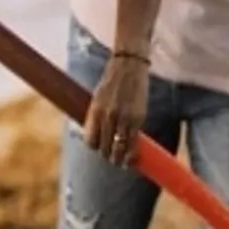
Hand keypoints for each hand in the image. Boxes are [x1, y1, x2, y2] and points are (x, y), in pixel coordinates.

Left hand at [84, 50, 149, 164]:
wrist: (128, 65)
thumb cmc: (112, 80)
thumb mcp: (98, 97)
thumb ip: (96, 115)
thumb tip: (97, 133)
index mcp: (94, 111)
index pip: (90, 140)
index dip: (95, 147)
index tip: (99, 148)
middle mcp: (107, 117)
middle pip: (104, 147)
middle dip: (107, 155)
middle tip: (112, 158)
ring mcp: (123, 118)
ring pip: (119, 148)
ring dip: (119, 159)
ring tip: (121, 162)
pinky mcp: (138, 118)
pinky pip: (133, 142)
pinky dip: (132, 153)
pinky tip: (132, 158)